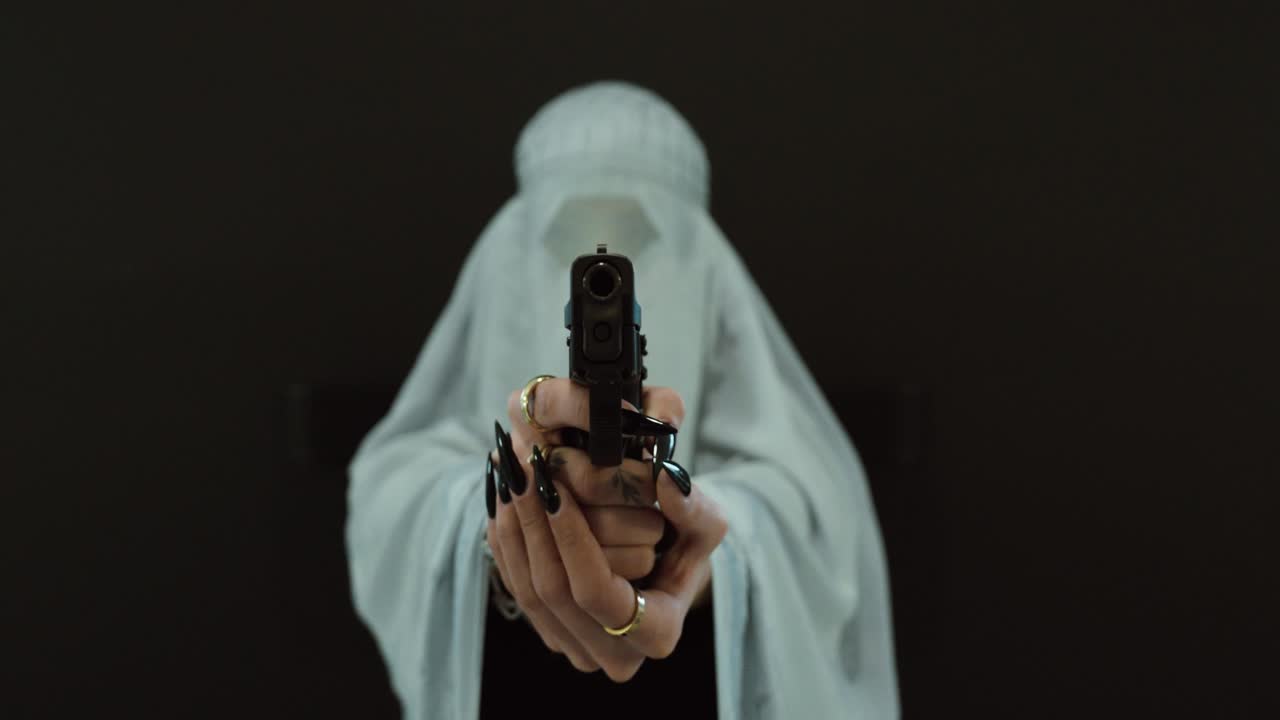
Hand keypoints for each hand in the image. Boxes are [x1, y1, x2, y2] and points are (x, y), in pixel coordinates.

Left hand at [485, 381, 726, 679]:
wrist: (666, 566)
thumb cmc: (687, 544)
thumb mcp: (704, 523)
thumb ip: (694, 505)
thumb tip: (665, 478)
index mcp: (657, 634)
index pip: (598, 592)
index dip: (571, 540)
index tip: (553, 488)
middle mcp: (613, 656)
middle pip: (554, 593)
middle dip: (533, 525)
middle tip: (520, 469)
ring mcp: (576, 648)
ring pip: (527, 592)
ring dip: (513, 528)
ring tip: (509, 473)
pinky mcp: (550, 632)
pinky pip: (516, 588)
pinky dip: (507, 540)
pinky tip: (504, 497)